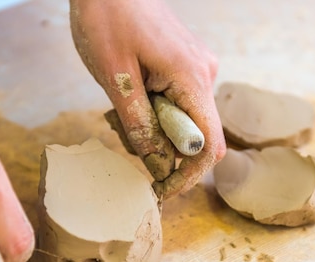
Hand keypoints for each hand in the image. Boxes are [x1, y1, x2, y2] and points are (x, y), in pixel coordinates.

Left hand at [69, 0, 225, 197]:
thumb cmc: (107, 18)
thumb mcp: (116, 78)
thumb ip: (139, 124)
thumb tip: (157, 163)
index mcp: (192, 78)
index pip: (207, 146)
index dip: (187, 176)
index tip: (160, 189)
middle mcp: (204, 75)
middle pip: (196, 137)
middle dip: (163, 150)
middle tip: (124, 136)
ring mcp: (197, 69)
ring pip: (185, 122)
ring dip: (155, 130)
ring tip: (120, 110)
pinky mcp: (186, 67)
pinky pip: (178, 104)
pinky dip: (155, 113)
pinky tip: (129, 98)